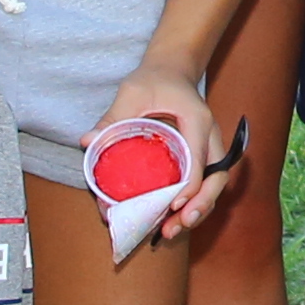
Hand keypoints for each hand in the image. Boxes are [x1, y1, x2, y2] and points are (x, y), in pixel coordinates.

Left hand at [94, 59, 236, 229]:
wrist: (171, 72)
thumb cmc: (153, 80)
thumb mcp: (132, 92)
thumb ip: (113, 116)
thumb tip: (88, 141)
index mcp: (197, 120)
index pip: (201, 157)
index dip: (190, 185)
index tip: (173, 204)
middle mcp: (209, 136)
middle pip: (216, 179)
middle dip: (199, 206)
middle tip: (175, 226)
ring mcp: (208, 148)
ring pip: (212, 186)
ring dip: (196, 211)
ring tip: (170, 232)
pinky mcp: (201, 158)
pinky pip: (202, 185)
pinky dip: (190, 205)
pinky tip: (170, 221)